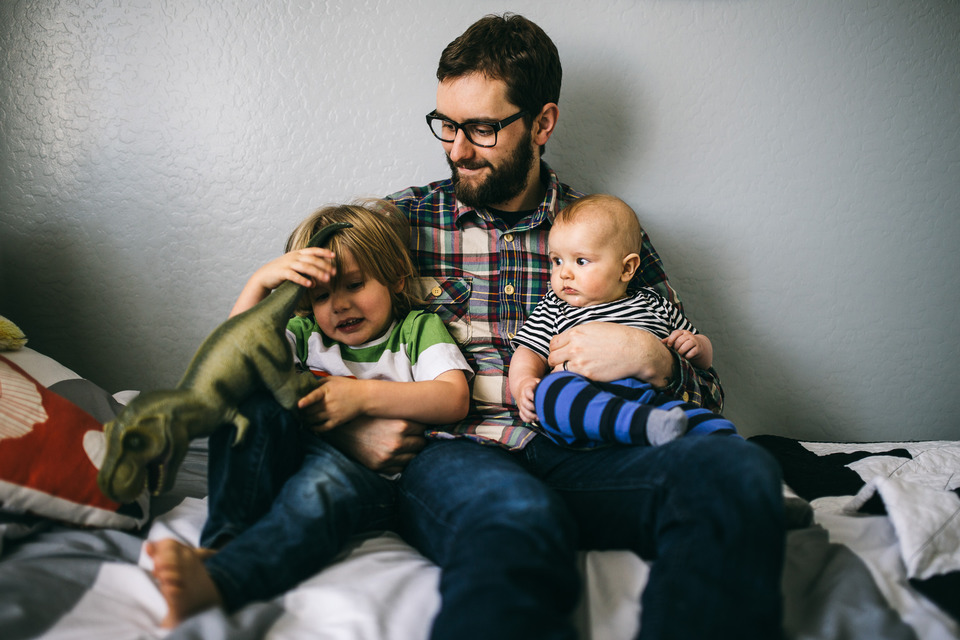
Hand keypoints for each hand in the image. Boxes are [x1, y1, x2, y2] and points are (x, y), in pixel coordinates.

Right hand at [230, 247, 336, 316]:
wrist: (264, 276)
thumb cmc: (282, 273)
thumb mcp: (295, 268)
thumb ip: (306, 272)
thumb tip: (317, 281)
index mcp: (297, 253)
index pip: (313, 250)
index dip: (323, 252)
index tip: (334, 256)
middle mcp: (293, 257)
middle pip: (312, 259)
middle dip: (324, 265)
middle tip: (334, 273)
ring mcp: (287, 264)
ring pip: (305, 267)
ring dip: (317, 273)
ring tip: (326, 279)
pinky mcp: (282, 272)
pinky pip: (294, 275)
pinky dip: (303, 280)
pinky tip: (310, 285)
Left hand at [298, 376, 365, 430]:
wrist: (364, 397)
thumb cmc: (348, 386)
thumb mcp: (333, 379)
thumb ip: (319, 382)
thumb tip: (305, 386)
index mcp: (327, 390)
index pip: (315, 396)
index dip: (306, 400)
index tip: (299, 405)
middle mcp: (329, 403)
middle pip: (310, 410)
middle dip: (301, 412)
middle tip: (295, 412)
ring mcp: (333, 413)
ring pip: (313, 419)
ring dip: (305, 420)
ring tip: (301, 418)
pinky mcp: (337, 421)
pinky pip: (323, 428)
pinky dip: (314, 428)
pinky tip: (310, 427)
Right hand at [322, 416, 426, 474]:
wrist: (341, 432)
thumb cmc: (365, 418)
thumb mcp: (385, 412)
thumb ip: (404, 415)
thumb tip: (426, 419)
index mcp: (400, 425)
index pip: (423, 428)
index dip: (419, 426)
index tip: (414, 426)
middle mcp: (397, 442)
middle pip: (421, 443)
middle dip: (416, 439)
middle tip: (408, 435)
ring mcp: (389, 457)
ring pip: (413, 457)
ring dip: (409, 452)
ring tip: (400, 444)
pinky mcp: (381, 467)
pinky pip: (401, 468)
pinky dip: (399, 462)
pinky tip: (392, 454)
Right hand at [516, 378, 539, 422]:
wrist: (521, 386)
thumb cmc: (533, 384)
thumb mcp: (537, 382)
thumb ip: (542, 385)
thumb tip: (553, 390)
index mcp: (526, 389)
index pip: (528, 393)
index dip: (533, 397)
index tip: (539, 400)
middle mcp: (522, 397)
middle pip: (526, 404)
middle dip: (533, 409)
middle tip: (541, 410)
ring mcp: (521, 404)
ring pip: (524, 412)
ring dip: (531, 416)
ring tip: (539, 418)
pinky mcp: (520, 409)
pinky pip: (522, 416)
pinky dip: (527, 419)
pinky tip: (534, 420)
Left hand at [548, 322, 674, 386]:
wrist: (635, 351)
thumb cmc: (618, 338)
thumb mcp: (595, 328)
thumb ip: (579, 334)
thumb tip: (568, 340)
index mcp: (577, 332)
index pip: (553, 343)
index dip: (556, 349)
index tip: (562, 353)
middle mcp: (575, 346)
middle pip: (552, 356)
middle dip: (556, 361)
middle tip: (564, 365)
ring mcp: (579, 360)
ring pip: (555, 369)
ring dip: (560, 371)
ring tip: (569, 373)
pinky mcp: (586, 374)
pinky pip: (566, 378)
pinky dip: (566, 379)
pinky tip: (574, 378)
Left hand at [663, 329, 699, 360]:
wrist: (698, 346)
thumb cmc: (684, 343)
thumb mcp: (677, 340)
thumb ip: (669, 340)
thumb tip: (660, 342)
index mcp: (682, 332)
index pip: (675, 333)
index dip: (671, 340)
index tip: (669, 345)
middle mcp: (689, 335)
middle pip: (680, 341)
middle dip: (676, 348)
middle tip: (676, 351)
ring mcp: (694, 341)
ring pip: (685, 346)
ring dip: (681, 352)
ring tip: (680, 354)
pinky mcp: (698, 348)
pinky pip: (691, 353)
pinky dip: (687, 356)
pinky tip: (686, 356)